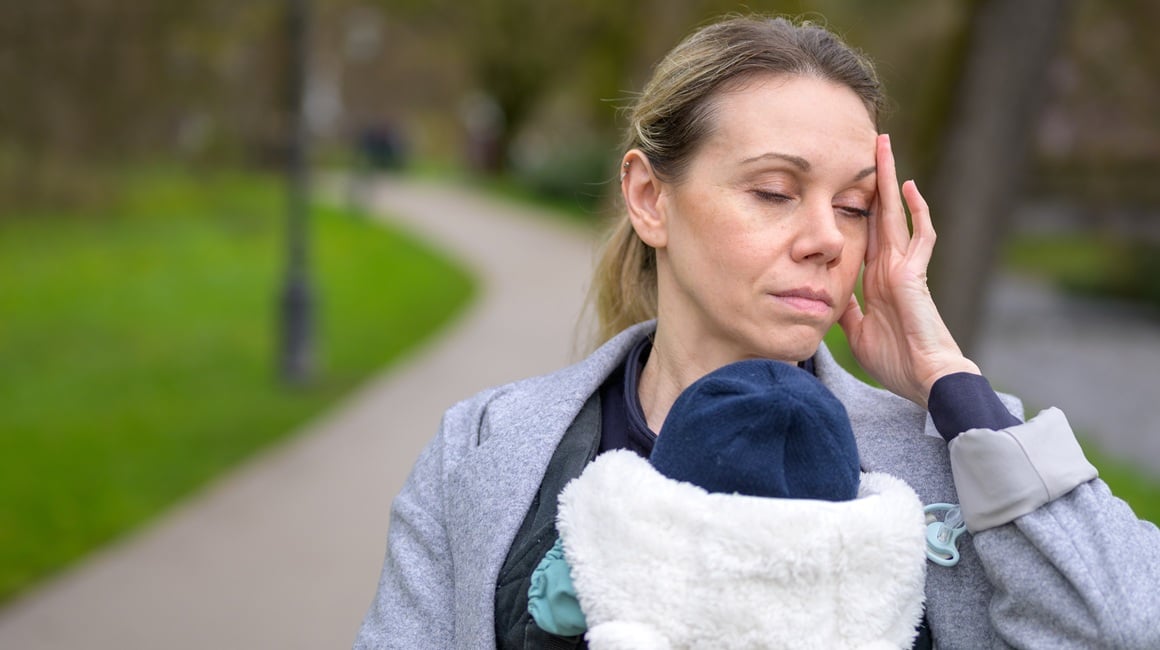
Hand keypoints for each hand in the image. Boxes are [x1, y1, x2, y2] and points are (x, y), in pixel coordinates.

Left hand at [838, 134, 979, 406]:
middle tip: (866, 145)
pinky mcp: (917, 274)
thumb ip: (845, 308)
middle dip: (872, 180)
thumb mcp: (856, 330)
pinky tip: (908, 187)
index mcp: (875, 279)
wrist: (923, 379)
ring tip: (883, 147)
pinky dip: (918, 211)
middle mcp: (890, 266)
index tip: (842, 182)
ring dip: (891, 180)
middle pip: (878, 213)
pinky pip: (922, 235)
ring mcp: (905, 267)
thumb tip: (827, 293)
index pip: (863, 233)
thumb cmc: (895, 361)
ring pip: (897, 214)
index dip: (855, 207)